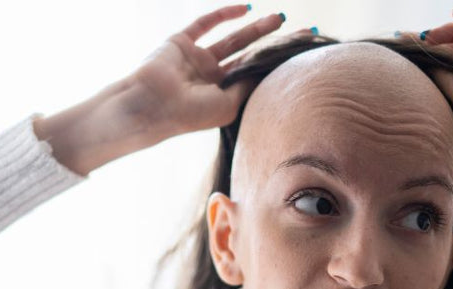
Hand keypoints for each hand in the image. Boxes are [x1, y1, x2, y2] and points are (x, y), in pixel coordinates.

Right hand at [121, 4, 290, 140]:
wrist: (151, 104)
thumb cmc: (189, 114)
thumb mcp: (228, 105)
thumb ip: (247, 85)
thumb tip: (267, 68)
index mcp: (220, 97)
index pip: (253, 77)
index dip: (275, 66)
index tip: (302, 56)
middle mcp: (209, 78)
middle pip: (247, 55)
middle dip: (272, 44)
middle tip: (301, 33)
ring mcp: (196, 59)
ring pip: (232, 39)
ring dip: (256, 28)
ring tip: (280, 18)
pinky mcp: (181, 42)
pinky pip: (205, 24)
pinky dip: (224, 14)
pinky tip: (246, 9)